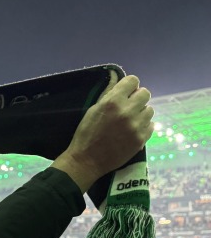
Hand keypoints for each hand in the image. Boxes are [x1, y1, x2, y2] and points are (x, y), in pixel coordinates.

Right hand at [52, 73, 154, 192]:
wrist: (87, 161)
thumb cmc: (86, 134)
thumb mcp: (93, 110)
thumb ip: (108, 94)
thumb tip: (116, 76)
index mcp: (112, 102)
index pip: (133, 81)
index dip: (129, 86)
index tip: (125, 93)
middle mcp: (127, 111)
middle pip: (145, 93)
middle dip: (137, 98)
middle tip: (129, 107)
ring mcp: (136, 126)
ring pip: (150, 110)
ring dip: (141, 113)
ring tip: (130, 122)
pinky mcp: (141, 139)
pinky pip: (151, 125)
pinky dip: (143, 126)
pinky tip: (132, 131)